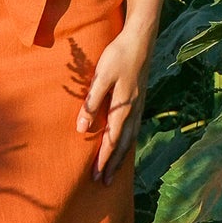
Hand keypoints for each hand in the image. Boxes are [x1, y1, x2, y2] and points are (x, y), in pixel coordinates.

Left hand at [76, 25, 152, 186]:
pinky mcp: (140, 100)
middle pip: (122, 144)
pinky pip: (134, 129)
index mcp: (123, 107)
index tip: (96, 176)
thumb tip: (81, 129)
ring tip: (114, 171)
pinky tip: (125, 145)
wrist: (140, 40)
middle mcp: (133, 111)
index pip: (111, 140)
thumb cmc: (118, 56)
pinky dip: (128, 142)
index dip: (104, 159)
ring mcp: (139, 106)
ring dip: (121, 156)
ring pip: (130, 138)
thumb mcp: (101, 77)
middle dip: (113, 164)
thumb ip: (91, 102)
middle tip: (104, 183)